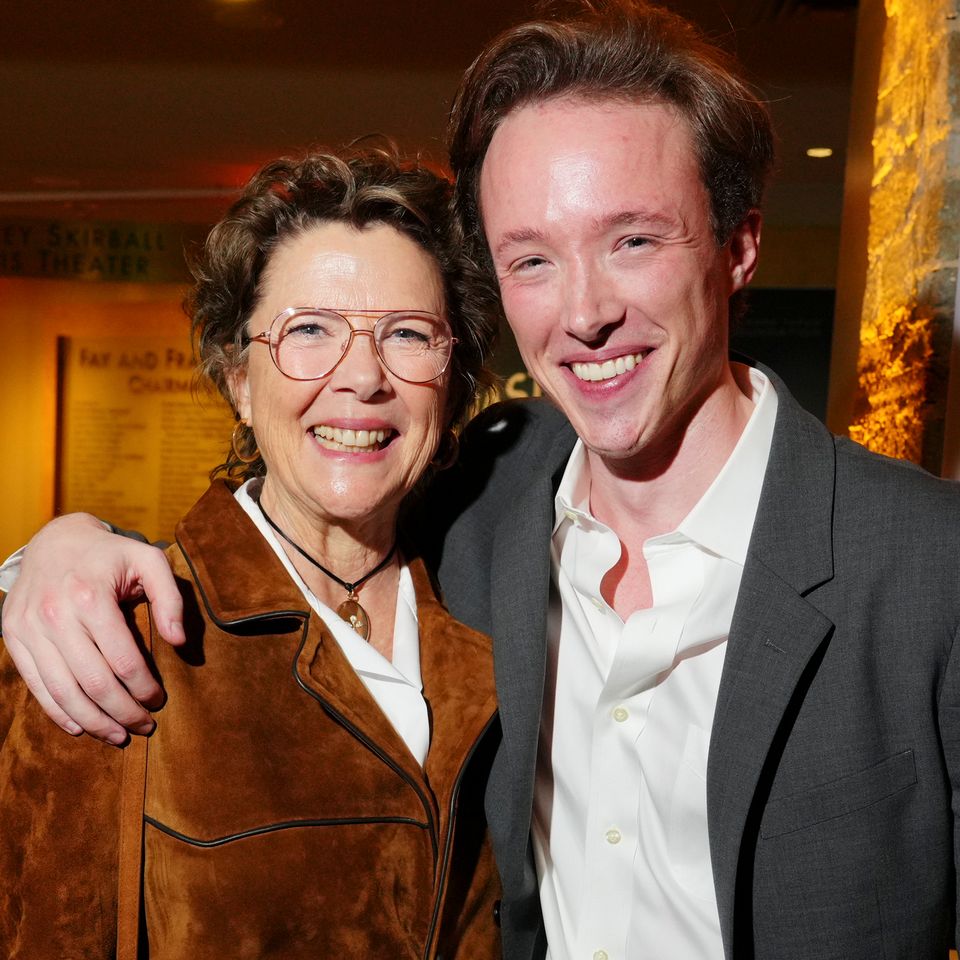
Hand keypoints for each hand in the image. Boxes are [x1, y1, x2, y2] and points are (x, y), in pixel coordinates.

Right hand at [0, 513, 184, 743]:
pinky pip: (36, 685)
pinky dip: (58, 712)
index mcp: (91, 597)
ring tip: (118, 735)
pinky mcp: (12, 636)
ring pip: (63, 691)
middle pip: (93, 682)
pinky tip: (82, 727)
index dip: (144, 687)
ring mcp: (29, 628)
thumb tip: (179, 642)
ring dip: (93, 721)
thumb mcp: (148, 561)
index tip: (159, 700)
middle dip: (123, 712)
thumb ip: (170, 598)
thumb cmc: (110, 554)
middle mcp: (55, 615)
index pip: (123, 660)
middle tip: (144, 725)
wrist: (55, 540)